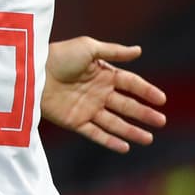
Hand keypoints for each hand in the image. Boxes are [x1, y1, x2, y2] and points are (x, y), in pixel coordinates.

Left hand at [42, 37, 166, 152]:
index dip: (146, 91)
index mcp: (102, 73)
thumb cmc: (59, 55)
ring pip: (114, 122)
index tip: (162, 99)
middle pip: (126, 105)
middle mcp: (97, 92)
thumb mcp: (88, 48)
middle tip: (161, 121)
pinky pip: (96, 133)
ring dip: (131, 131)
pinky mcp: (74, 121)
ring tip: (148, 138)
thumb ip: (114, 51)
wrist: (32, 72)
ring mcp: (86, 108)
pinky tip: (125, 147)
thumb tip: (139, 50)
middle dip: (144, 113)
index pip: (130, 83)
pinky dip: (110, 141)